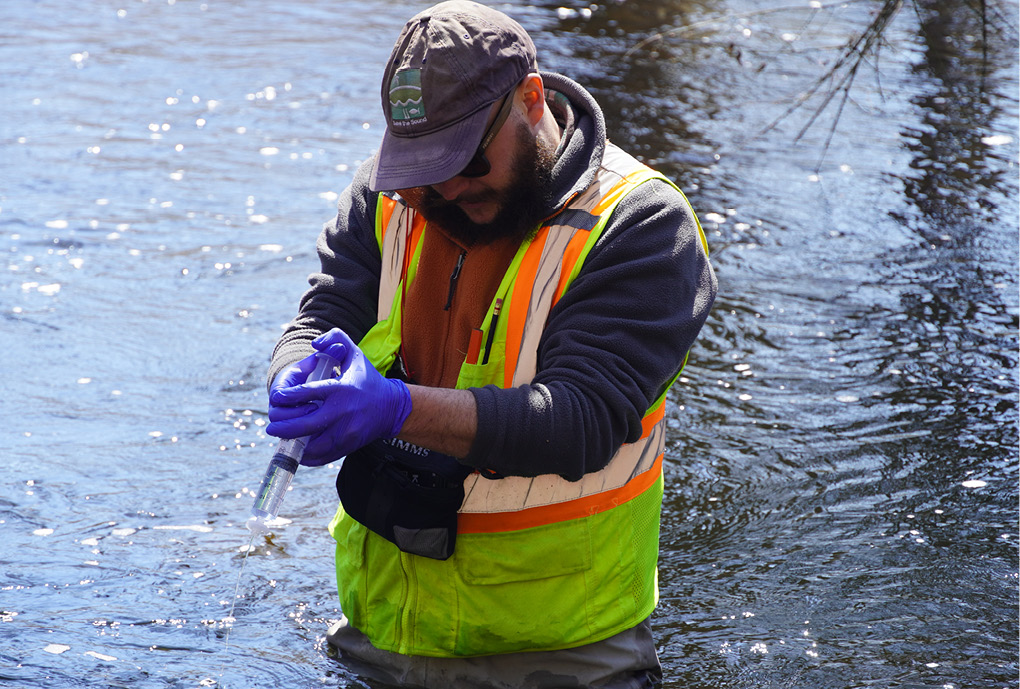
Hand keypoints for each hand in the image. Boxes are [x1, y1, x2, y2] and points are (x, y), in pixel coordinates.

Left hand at [266, 328, 411, 465]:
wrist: (392, 407)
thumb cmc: (368, 380)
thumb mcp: (355, 354)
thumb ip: (335, 339)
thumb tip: (314, 345)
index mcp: (341, 389)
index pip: (308, 393)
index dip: (287, 396)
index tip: (276, 397)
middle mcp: (343, 412)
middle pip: (306, 424)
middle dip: (284, 427)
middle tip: (271, 426)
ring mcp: (346, 432)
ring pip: (313, 445)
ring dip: (294, 444)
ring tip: (284, 438)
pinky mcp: (348, 446)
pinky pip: (323, 457)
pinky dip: (308, 456)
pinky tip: (299, 450)